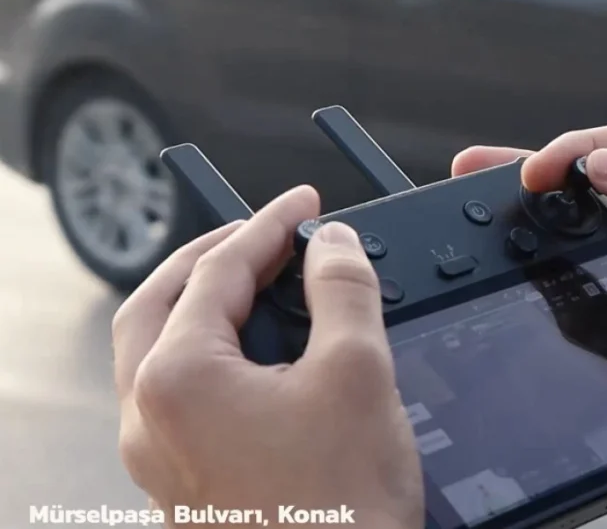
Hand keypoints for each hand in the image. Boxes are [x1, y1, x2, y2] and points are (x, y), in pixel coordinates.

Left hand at [113, 186, 422, 527]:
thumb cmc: (339, 508)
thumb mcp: (357, 374)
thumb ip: (343, 292)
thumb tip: (332, 246)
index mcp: (178, 379)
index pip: (217, 270)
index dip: (268, 226)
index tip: (304, 205)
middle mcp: (150, 418)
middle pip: (158, 303)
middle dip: (212, 257)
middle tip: (262, 234)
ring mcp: (160, 457)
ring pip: (161, 352)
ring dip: (205, 306)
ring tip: (260, 286)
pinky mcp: (185, 484)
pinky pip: (182, 396)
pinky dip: (215, 356)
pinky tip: (263, 360)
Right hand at [452, 124, 606, 331]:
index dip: (579, 151)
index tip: (536, 172)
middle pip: (598, 181)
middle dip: (539, 172)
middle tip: (479, 173)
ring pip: (592, 228)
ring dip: (543, 218)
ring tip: (492, 213)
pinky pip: (601, 281)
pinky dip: (565, 271)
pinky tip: (539, 271)